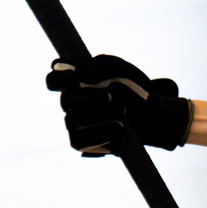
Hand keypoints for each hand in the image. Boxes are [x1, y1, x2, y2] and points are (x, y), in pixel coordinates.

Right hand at [46, 55, 192, 154]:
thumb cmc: (134, 90)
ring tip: (122, 111)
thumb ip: (103, 65)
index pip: (54, 79)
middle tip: (110, 96)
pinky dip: (99, 134)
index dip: (59, 77)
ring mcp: (75, 123)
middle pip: (65, 100)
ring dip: (99, 115)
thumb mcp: (124, 71)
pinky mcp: (82, 142)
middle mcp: (72, 103)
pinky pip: (78, 141)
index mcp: (76, 82)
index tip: (75, 76)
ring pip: (72, 120)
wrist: (152, 116)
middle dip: (87, 97)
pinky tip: (118, 128)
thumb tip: (82, 74)